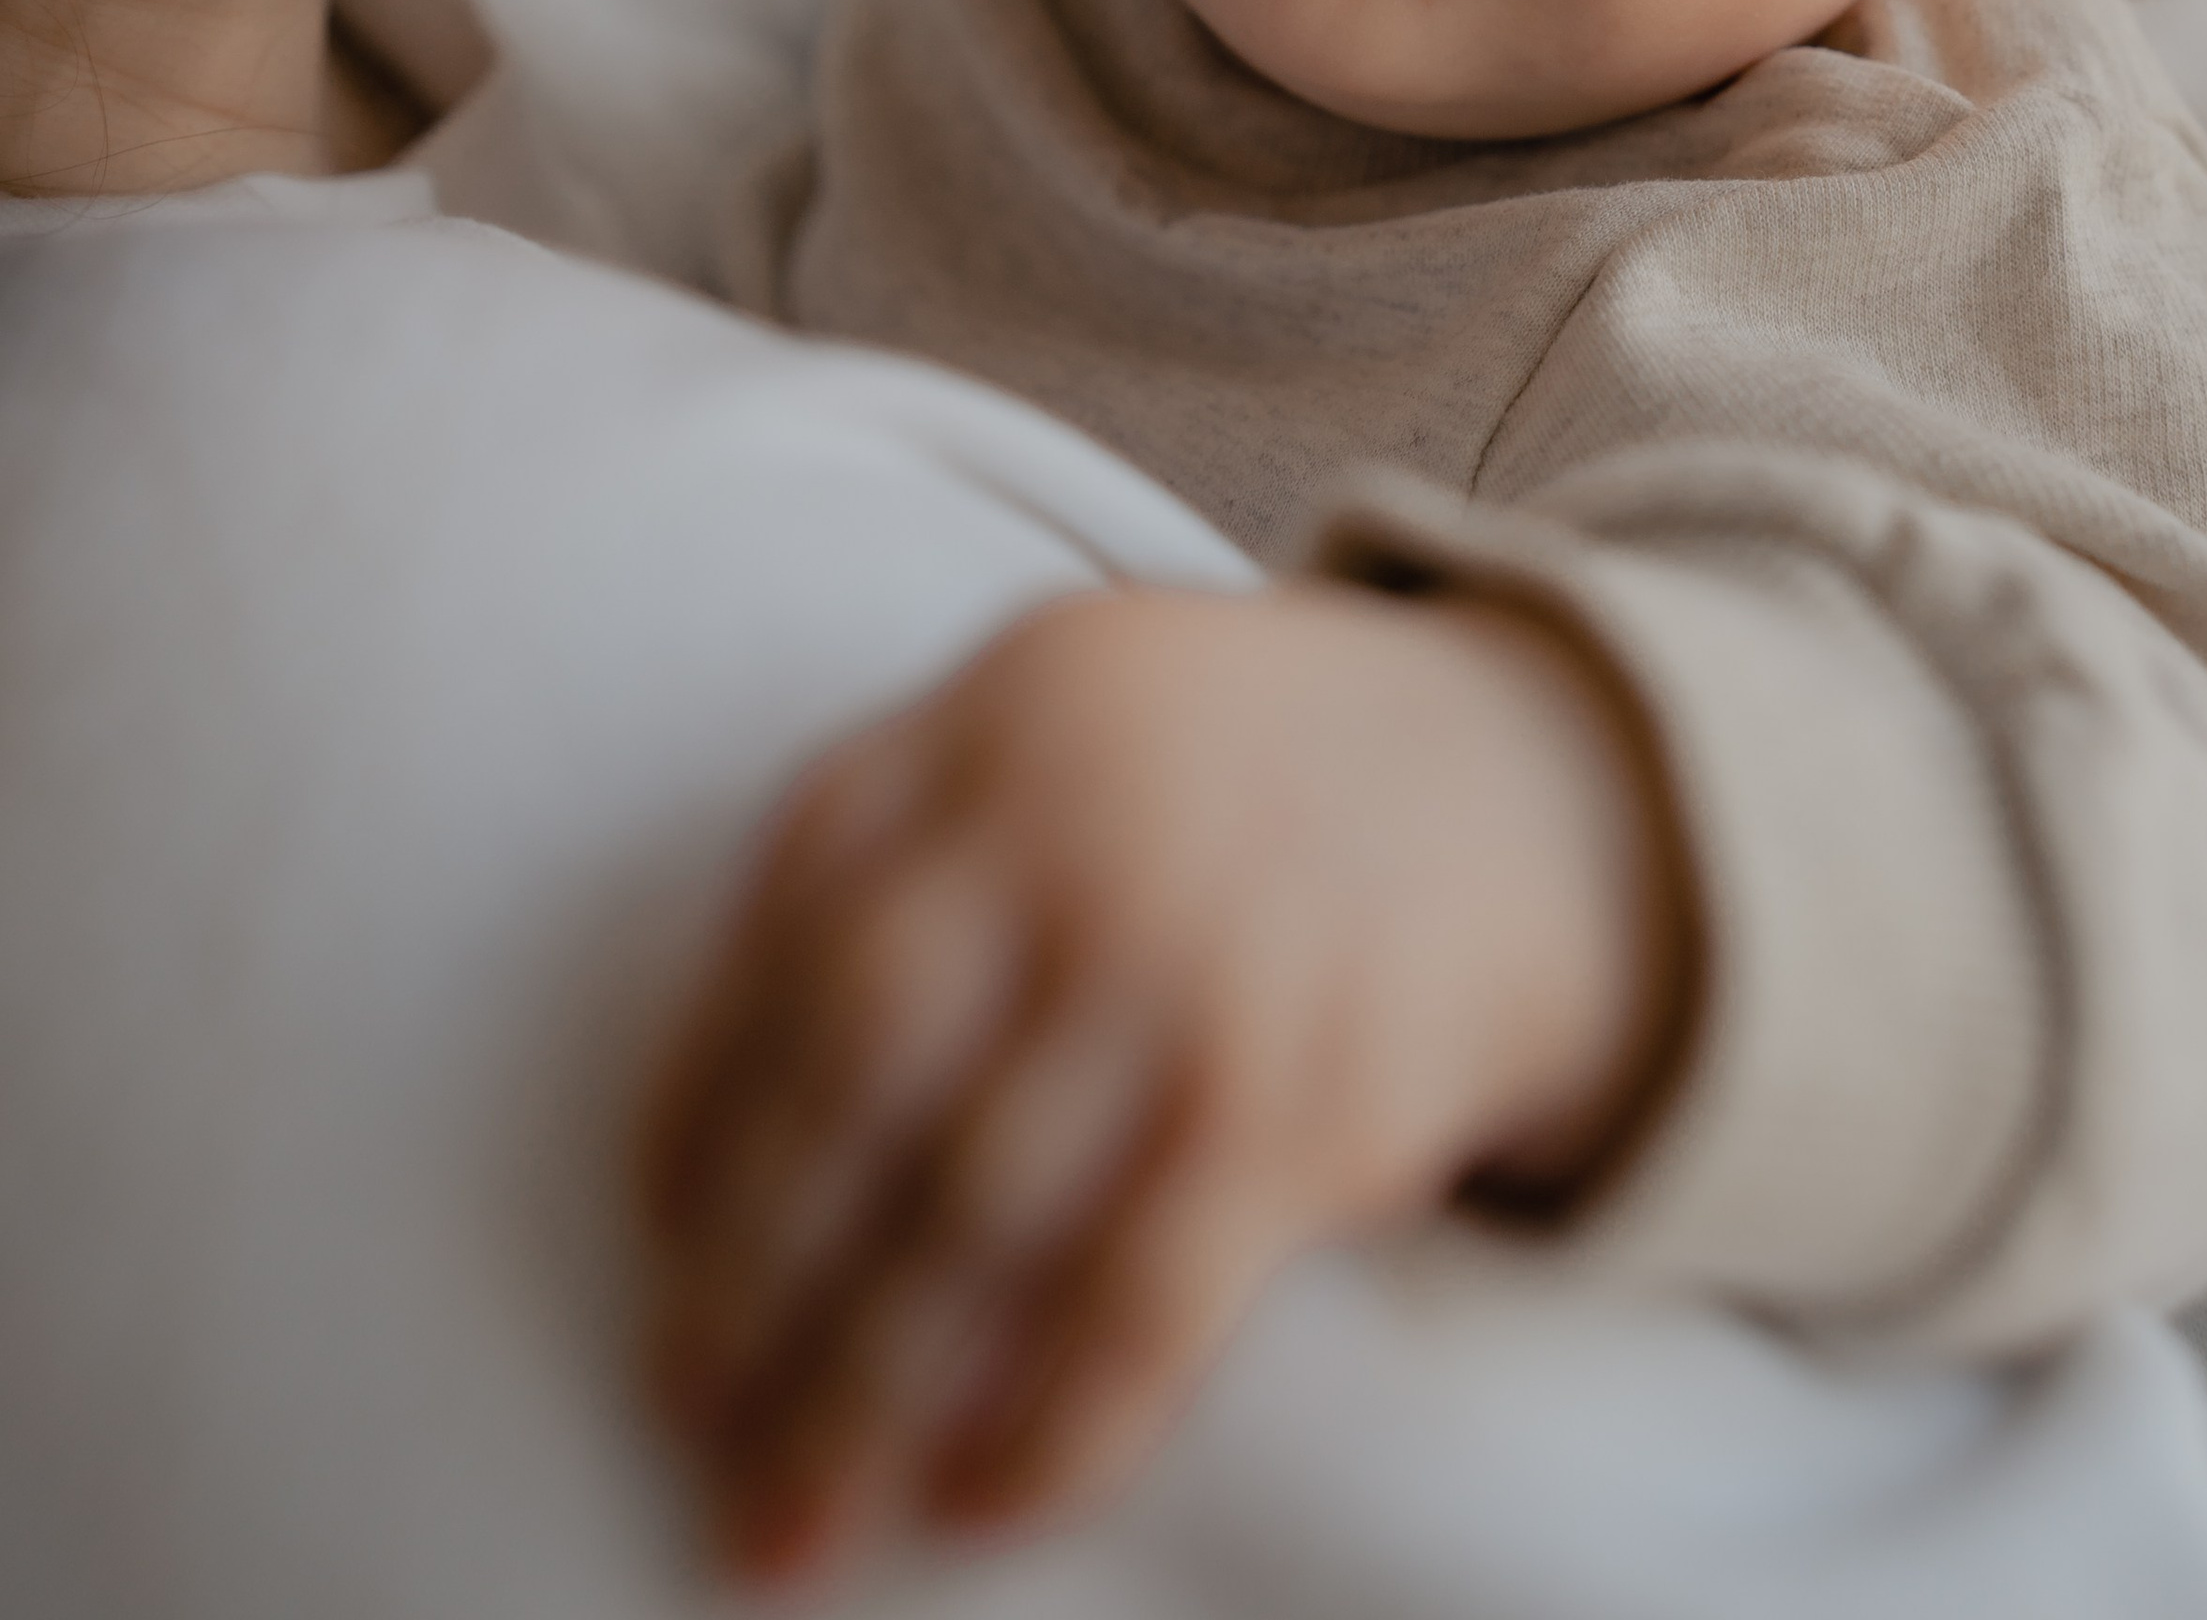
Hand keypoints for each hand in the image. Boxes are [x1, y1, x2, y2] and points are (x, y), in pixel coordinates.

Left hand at [634, 581, 1685, 1581]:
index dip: (698, 1095)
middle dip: (745, 1273)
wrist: (1542, 784)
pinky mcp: (1309, 1105)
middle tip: (683, 1412)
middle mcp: (1080, 830)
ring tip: (781, 1521)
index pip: (789, 922)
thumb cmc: (1244, 773)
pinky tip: (974, 1506)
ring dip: (855, 1395)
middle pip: (849, 1078)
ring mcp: (1195, 967)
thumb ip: (907, 822)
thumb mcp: (1071, 697)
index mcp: (1000, 713)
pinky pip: (1138, 1306)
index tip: (652, 1230)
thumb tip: (702, 1092)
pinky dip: (1046, 1425)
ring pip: (970, 1219)